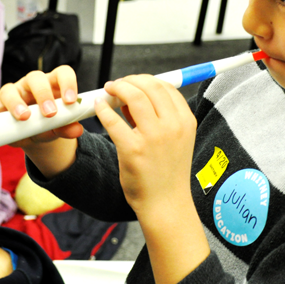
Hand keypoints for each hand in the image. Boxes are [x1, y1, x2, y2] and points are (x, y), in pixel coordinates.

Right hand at [0, 66, 82, 174]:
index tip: (71, 101)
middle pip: (35, 78)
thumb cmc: (49, 123)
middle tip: (49, 113)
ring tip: (22, 117)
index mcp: (52, 84)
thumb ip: (67, 127)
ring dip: (15, 102)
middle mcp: (31, 84)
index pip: (62, 73)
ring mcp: (13, 94)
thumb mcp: (59, 127)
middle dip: (43, 95)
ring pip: (9, 89)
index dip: (68, 83)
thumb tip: (77, 130)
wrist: (36, 133)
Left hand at [94, 75, 196, 215]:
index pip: (166, 87)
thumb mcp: (175, 140)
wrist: (165, 204)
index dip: (146, 79)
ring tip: (108, 90)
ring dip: (117, 88)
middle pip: (150, 86)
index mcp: (185, 121)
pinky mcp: (133, 150)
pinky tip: (99, 107)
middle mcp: (172, 127)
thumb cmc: (167, 172)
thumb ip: (157, 117)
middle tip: (117, 84)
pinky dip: (103, 109)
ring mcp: (153, 138)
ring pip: (133, 96)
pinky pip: (113, 120)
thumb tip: (130, 95)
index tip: (133, 82)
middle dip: (130, 80)